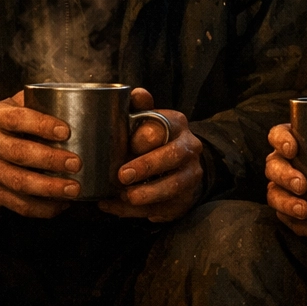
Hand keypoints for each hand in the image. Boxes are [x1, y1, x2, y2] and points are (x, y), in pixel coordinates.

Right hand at [0, 90, 80, 217]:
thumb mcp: (7, 108)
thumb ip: (32, 103)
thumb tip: (70, 100)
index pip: (17, 119)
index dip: (42, 125)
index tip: (65, 132)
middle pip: (20, 153)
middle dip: (50, 159)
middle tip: (75, 163)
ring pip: (20, 182)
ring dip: (50, 188)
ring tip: (73, 189)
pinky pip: (18, 204)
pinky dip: (42, 208)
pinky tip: (61, 204)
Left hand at [99, 88, 203, 222]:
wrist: (181, 165)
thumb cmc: (154, 139)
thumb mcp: (148, 119)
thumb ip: (140, 107)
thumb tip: (136, 93)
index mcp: (178, 125)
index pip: (164, 129)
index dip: (145, 138)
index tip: (128, 145)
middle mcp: (190, 148)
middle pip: (173, 157)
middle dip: (147, 166)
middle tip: (122, 175)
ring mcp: (191, 176)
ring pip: (174, 186)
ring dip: (147, 194)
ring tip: (123, 197)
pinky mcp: (185, 200)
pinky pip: (164, 208)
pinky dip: (138, 212)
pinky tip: (115, 207)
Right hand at [265, 124, 306, 237]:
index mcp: (290, 143)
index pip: (276, 136)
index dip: (280, 142)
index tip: (292, 149)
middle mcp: (282, 164)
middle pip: (273, 167)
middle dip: (284, 176)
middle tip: (301, 185)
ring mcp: (283, 188)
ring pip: (274, 195)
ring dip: (288, 204)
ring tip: (305, 210)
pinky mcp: (291, 211)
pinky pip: (292, 222)